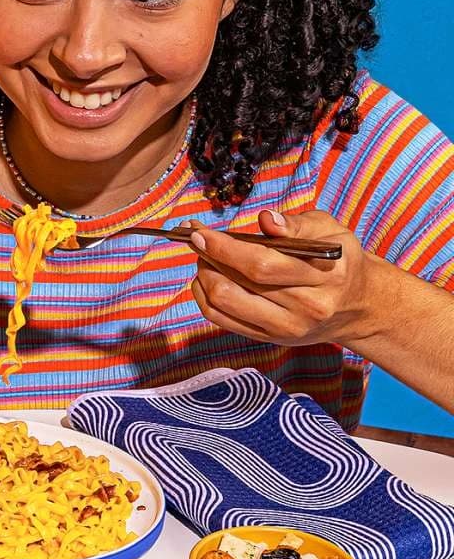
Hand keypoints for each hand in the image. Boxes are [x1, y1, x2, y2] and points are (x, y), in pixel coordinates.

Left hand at [188, 210, 376, 348]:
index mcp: (323, 277)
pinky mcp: (271, 339)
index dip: (223, 247)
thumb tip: (266, 219)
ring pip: (225, 303)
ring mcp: (287, 329)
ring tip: (204, 256)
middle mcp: (305, 308)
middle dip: (208, 257)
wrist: (361, 305)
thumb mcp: (330, 231)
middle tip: (197, 238)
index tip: (200, 232)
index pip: (262, 264)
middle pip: (238, 284)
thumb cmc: (340, 261)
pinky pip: (223, 320)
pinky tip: (206, 278)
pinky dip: (204, 297)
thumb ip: (297, 224)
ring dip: (204, 276)